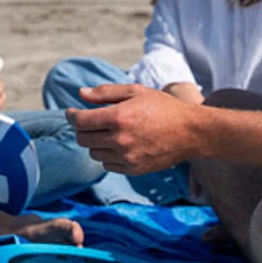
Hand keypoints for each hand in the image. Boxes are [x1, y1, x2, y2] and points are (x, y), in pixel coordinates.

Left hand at [69, 83, 201, 174]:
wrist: (190, 132)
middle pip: (83, 138)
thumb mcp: (135, 92)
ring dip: (95, 142)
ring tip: (110, 132)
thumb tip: (80, 94)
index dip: (71, 116)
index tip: (71, 112)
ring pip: (94, 153)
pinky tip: (120, 144)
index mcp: (118, 117)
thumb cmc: (163, 107)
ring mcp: (126, 157)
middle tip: (90, 121)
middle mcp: (120, 139)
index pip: (80, 121)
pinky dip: (108, 155)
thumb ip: (105, 93)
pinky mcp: (133, 170)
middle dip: (82, 129)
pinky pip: (108, 165)